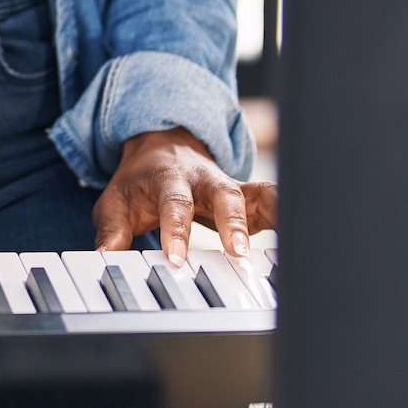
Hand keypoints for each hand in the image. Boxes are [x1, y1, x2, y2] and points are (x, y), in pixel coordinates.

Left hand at [93, 127, 275, 263]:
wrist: (162, 148)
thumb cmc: (140, 184)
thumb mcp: (116, 203)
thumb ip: (113, 231)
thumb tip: (105, 258)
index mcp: (169, 180)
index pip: (173, 204)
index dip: (176, 231)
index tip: (176, 258)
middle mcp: (205, 180)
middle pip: (223, 195)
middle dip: (232, 223)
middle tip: (238, 252)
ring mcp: (230, 187)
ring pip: (256, 195)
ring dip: (272, 218)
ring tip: (288, 247)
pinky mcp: (248, 198)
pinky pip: (274, 202)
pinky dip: (289, 216)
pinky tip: (302, 239)